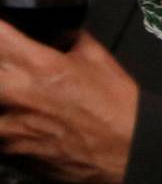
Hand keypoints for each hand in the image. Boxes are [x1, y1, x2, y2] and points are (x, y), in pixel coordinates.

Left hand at [0, 23, 138, 183]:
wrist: (128, 149)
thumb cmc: (116, 104)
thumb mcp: (98, 58)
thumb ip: (69, 39)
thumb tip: (56, 35)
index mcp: (39, 65)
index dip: (0, 31)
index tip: (5, 35)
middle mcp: (16, 93)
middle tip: (13, 71)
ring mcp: (7, 127)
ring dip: (2, 101)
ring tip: (16, 101)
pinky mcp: (8, 153)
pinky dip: (4, 126)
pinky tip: (21, 123)